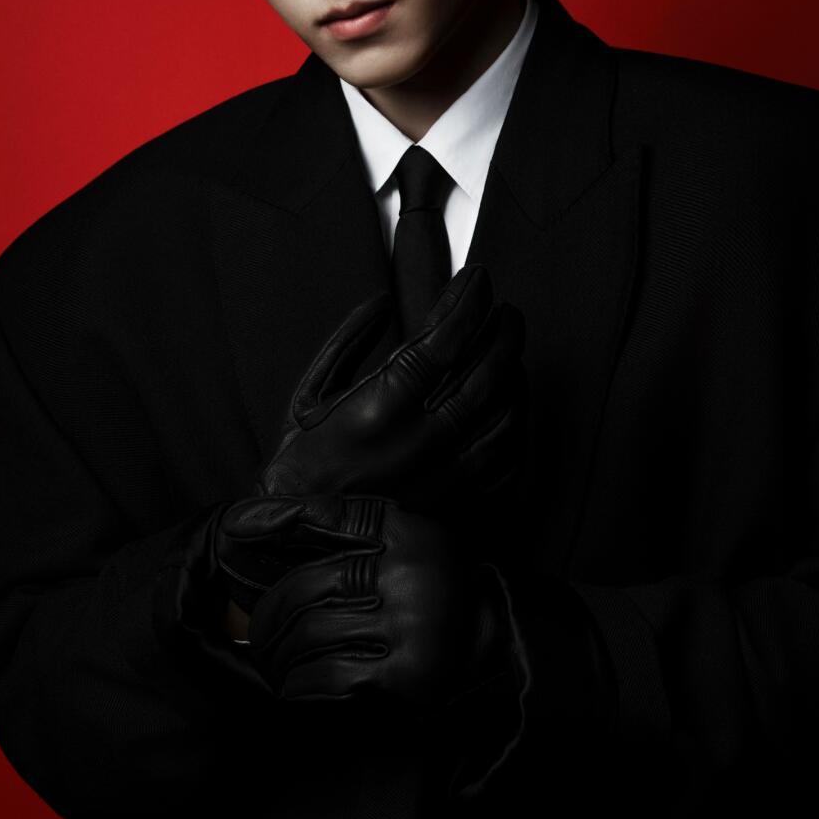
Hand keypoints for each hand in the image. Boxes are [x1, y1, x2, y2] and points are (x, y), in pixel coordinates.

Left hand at [217, 492, 510, 707]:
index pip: (329, 515)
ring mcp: (405, 627)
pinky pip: (323, 678)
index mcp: (408, 533)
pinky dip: (297, 684)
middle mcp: (408, 575)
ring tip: (272, 659)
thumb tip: (258, 519)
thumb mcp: (402, 541)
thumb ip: (345, 527)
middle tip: (255, 630)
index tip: (233, 525)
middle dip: (268, 613)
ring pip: (307, 635)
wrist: (491, 655)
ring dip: (278, 654)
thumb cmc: (429, 592)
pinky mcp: (399, 679)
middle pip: (305, 587)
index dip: (277, 517)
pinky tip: (293, 684)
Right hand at [260, 264, 527, 515]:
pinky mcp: (458, 502)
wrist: (304, 541)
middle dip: (504, 330)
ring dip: (515, 371)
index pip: (444, 339)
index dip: (468, 301)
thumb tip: (380, 300)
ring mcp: (446, 475)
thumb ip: (346, 342)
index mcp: (381, 409)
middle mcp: (421, 441)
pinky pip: (507, 455)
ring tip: (512, 348)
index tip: (479, 277)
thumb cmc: (302, 464)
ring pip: (505, 411)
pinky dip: (516, 420)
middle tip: (506, 310)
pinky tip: (512, 399)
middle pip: (487, 372)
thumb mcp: (309, 394)